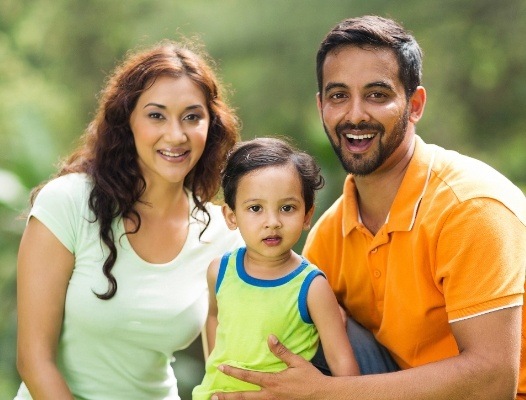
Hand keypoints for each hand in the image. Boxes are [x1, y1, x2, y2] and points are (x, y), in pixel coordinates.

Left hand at [211, 335, 327, 399]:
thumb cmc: (311, 379)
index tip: (220, 367)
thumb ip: (281, 351)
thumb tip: (270, 337)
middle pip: (243, 398)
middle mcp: (270, 396)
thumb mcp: (297, 362)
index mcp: (272, 383)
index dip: (232, 372)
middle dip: (227, 397)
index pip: (247, 377)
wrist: (323, 397)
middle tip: (213, 396)